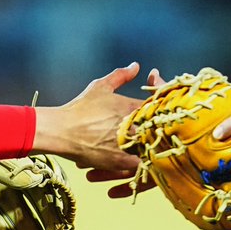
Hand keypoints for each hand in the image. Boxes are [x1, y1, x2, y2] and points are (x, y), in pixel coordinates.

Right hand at [86, 67, 166, 193]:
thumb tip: (136, 65)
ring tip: (160, 149)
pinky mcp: (121, 161)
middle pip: (159, 130)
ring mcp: (128, 144)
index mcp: (131, 106)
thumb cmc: (80, 108)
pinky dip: (146, 163)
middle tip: (169, 134)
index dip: (164, 111)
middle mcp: (133, 126)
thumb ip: (120, 75)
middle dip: (164, 131)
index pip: (159, 108)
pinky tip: (149, 163)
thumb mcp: (100, 87)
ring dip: (156, 148)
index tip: (166, 114)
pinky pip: (141, 164)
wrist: (62, 131)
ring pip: (152, 148)